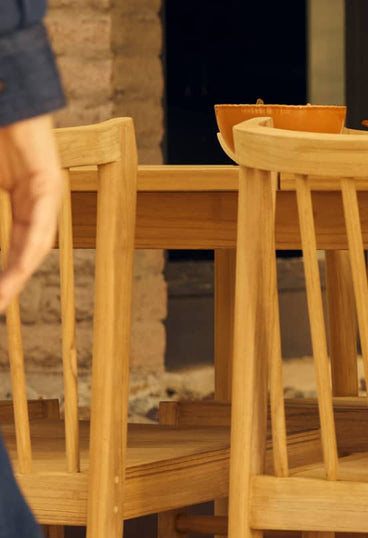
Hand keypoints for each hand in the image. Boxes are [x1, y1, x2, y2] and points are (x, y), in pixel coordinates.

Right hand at [0, 113, 61, 305]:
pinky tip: (22, 268)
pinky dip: (30, 247)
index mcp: (14, 198)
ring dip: (20, 272)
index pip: (10, 246)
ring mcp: (45, 192)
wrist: (1, 99)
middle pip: (25, 250)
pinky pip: (42, 222)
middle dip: (9, 281)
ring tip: (4, 296)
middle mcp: (33, 199)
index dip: (1, 272)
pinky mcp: (50, 181)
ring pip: (36, 242)